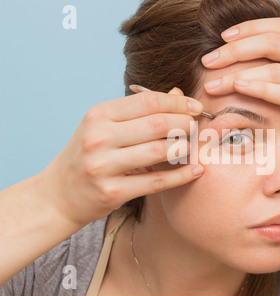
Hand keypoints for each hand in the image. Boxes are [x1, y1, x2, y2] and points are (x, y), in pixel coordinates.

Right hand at [40, 88, 204, 225]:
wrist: (59, 194)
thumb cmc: (88, 155)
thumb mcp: (106, 126)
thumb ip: (141, 112)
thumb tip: (179, 94)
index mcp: (99, 115)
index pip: (148, 101)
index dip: (178, 102)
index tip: (196, 107)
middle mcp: (98, 137)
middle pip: (157, 124)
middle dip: (185, 124)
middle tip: (196, 127)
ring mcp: (103, 166)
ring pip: (159, 151)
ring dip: (184, 148)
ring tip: (191, 147)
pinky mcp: (112, 192)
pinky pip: (157, 182)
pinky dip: (182, 176)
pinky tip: (196, 171)